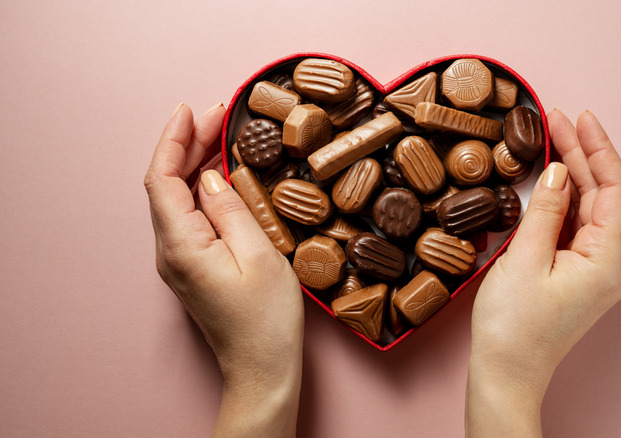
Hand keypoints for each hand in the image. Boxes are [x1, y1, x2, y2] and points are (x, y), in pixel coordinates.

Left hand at [144, 103, 303, 436]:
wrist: (262, 369)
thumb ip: (230, 209)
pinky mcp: (193, 267)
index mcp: (181, 246)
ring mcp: (179, 261)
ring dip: (196, 163)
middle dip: (188, 144)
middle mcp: (170, 252)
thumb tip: (209, 177)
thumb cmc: (267, 321)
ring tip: (224, 135)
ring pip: (177, 199)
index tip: (194, 110)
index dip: (174, 140)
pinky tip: (223, 175)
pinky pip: (190, 217)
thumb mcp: (259, 255)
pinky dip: (203, 187)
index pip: (163, 179)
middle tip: (220, 114)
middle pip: (167, 185)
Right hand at [466, 110, 620, 436]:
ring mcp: (592, 269)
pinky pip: (574, 226)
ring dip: (571, 174)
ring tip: (550, 139)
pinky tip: (548, 180)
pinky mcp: (574, 274)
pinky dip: (562, 199)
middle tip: (557, 120)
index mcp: (606, 260)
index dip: (599, 150)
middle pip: (603, 195)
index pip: (615, 191)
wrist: (505, 374)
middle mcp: (607, 263)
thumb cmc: (513, 328)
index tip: (581, 118)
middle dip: (582, 155)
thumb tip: (557, 173)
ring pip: (588, 208)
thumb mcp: (524, 261)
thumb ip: (545, 212)